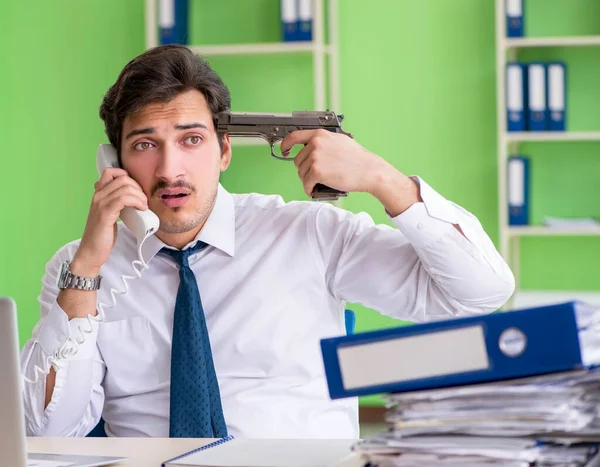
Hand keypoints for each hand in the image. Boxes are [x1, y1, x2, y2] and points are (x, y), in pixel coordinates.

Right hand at [72, 168, 148, 275]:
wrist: (92, 251)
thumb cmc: (103, 235)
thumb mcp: (110, 214)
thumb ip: (116, 203)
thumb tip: (130, 196)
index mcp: (98, 194)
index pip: (111, 172)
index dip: (127, 176)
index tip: (136, 189)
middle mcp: (98, 195)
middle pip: (122, 178)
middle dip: (138, 187)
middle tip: (143, 200)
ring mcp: (100, 203)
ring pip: (125, 188)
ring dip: (140, 195)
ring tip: (144, 206)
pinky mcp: (105, 213)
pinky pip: (124, 199)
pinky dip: (137, 201)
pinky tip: (141, 208)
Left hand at [280, 129, 419, 214]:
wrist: (368, 170)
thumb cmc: (358, 159)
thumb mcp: (340, 141)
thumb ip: (324, 141)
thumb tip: (313, 146)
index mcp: (320, 135)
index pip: (294, 136)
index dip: (286, 144)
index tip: (284, 150)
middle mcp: (315, 144)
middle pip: (298, 160)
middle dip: (305, 170)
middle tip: (316, 175)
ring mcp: (315, 157)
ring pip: (301, 173)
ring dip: (308, 180)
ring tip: (320, 182)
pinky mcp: (316, 171)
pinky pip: (306, 183)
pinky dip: (309, 189)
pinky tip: (315, 189)